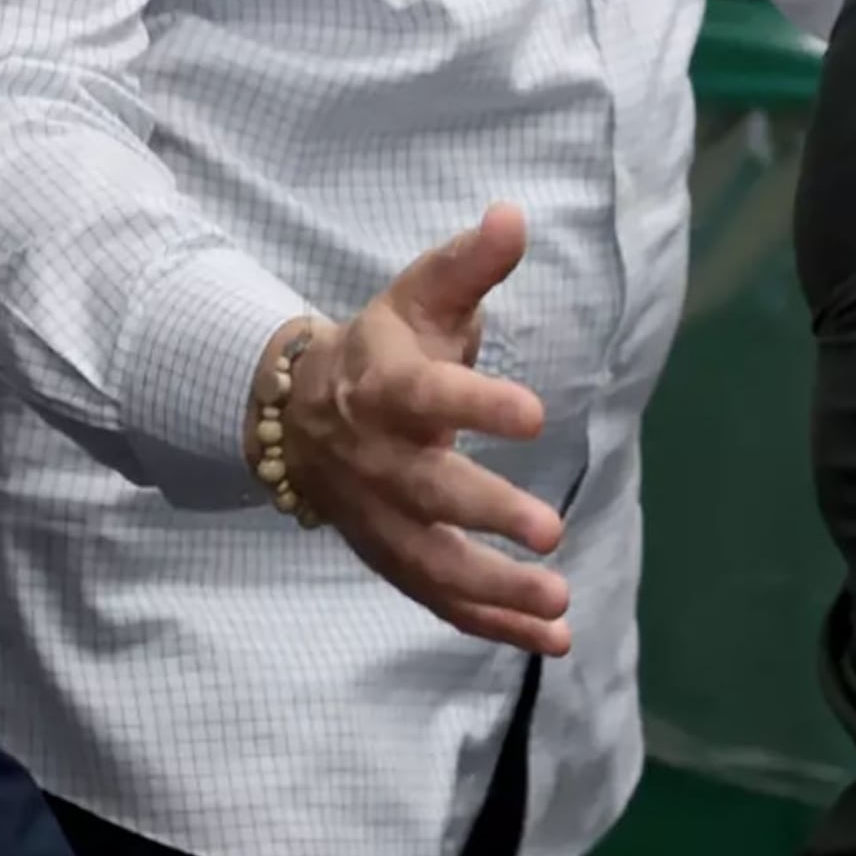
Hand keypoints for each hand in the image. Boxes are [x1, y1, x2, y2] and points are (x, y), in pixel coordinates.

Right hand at [279, 204, 572, 655]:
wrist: (296, 412)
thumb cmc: (381, 348)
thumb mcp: (419, 297)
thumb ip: (469, 264)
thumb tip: (514, 215)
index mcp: (387, 389)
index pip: (429, 395)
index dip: (478, 405)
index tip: (535, 414)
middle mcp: (381, 461)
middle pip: (430, 493)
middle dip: (488, 514)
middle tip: (552, 532)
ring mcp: (382, 519)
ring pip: (434, 564)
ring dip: (496, 590)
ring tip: (559, 604)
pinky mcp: (393, 557)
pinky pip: (440, 598)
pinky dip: (493, 624)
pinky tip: (554, 640)